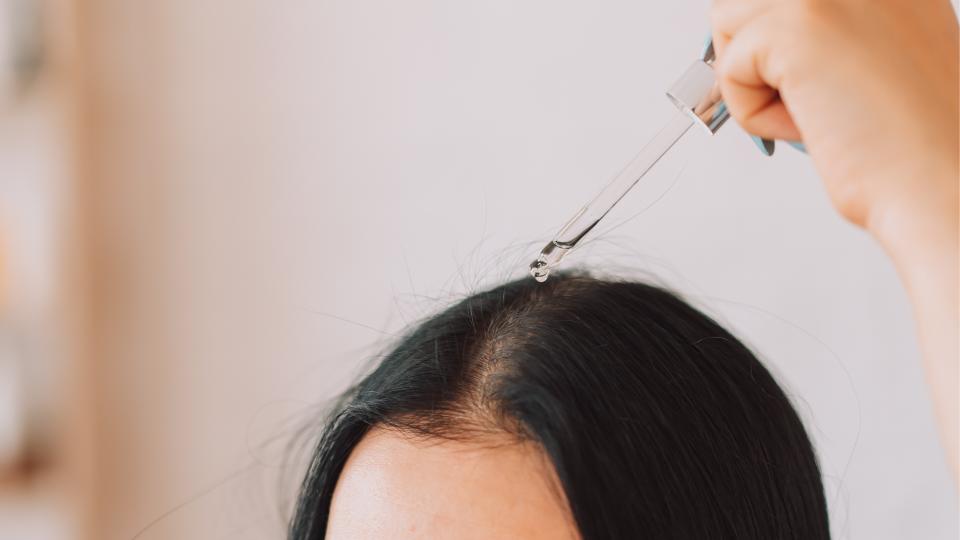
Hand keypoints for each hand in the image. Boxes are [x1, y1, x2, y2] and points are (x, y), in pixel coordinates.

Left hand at [711, 0, 957, 230]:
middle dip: (752, 50)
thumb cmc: (908, 142)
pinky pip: (728, 67)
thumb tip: (760, 33)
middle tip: (803, 97)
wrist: (937, 183)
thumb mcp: (875, 58)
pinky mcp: (797, 27)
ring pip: (726, 19)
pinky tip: (811, 126)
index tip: (796, 72)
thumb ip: (828, 32)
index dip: (769, 34)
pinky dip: (754, 113)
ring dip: (752, 80)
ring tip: (812, 110)